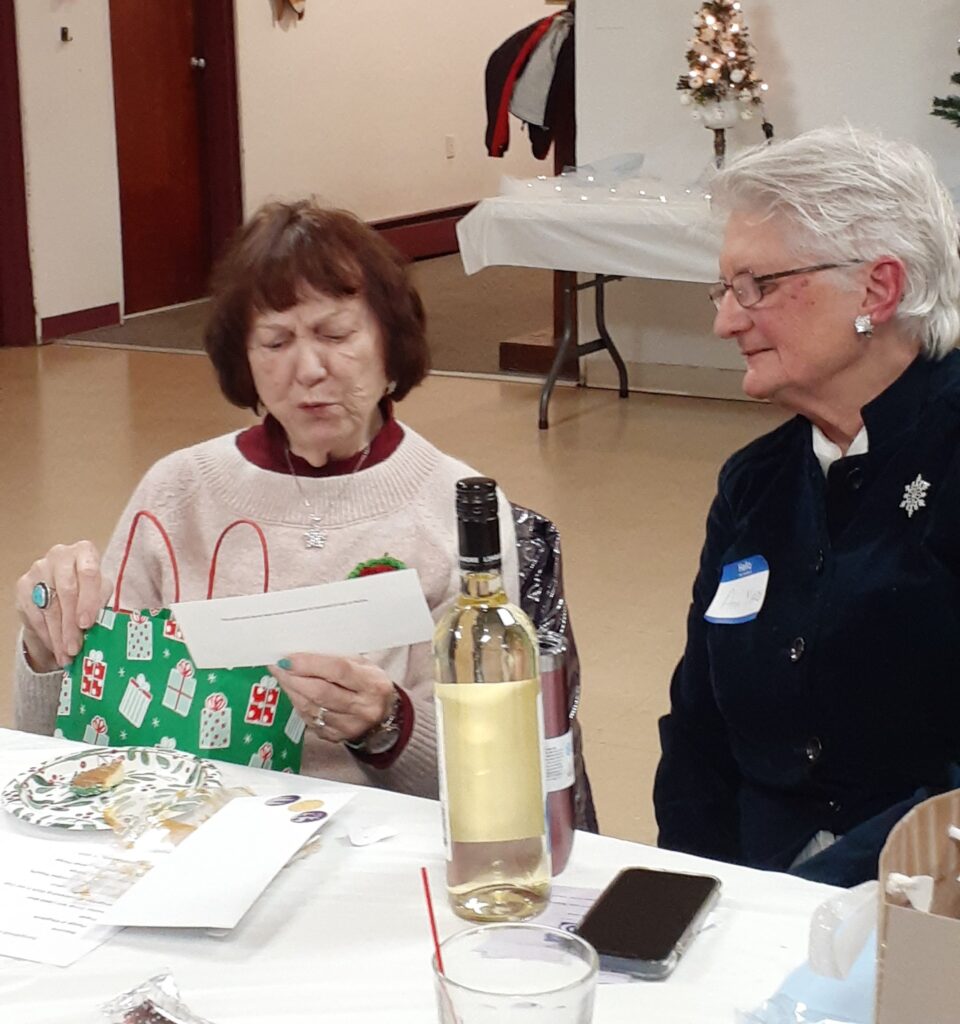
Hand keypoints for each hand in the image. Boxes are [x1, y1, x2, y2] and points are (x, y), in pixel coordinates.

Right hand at [15, 542, 112, 672]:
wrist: (62, 589)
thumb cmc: (89, 589)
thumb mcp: (102, 592)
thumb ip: (103, 604)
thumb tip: (107, 627)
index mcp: (85, 551)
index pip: (88, 573)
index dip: (88, 600)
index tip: (87, 624)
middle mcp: (61, 555)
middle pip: (67, 592)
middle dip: (71, 624)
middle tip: (75, 648)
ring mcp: (39, 568)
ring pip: (50, 606)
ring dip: (59, 635)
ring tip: (67, 655)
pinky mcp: (24, 585)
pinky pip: (35, 614)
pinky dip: (46, 634)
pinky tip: (55, 647)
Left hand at [269, 654, 394, 742]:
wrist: (384, 715)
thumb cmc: (370, 683)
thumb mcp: (363, 665)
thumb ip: (337, 658)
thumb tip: (302, 652)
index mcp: (373, 685)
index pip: (338, 671)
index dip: (310, 664)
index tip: (289, 657)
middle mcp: (363, 708)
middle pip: (320, 692)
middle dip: (293, 677)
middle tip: (277, 665)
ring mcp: (349, 726)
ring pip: (311, 708)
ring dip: (291, 690)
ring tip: (281, 675)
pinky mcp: (336, 737)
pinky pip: (309, 720)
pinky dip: (297, 704)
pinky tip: (292, 692)